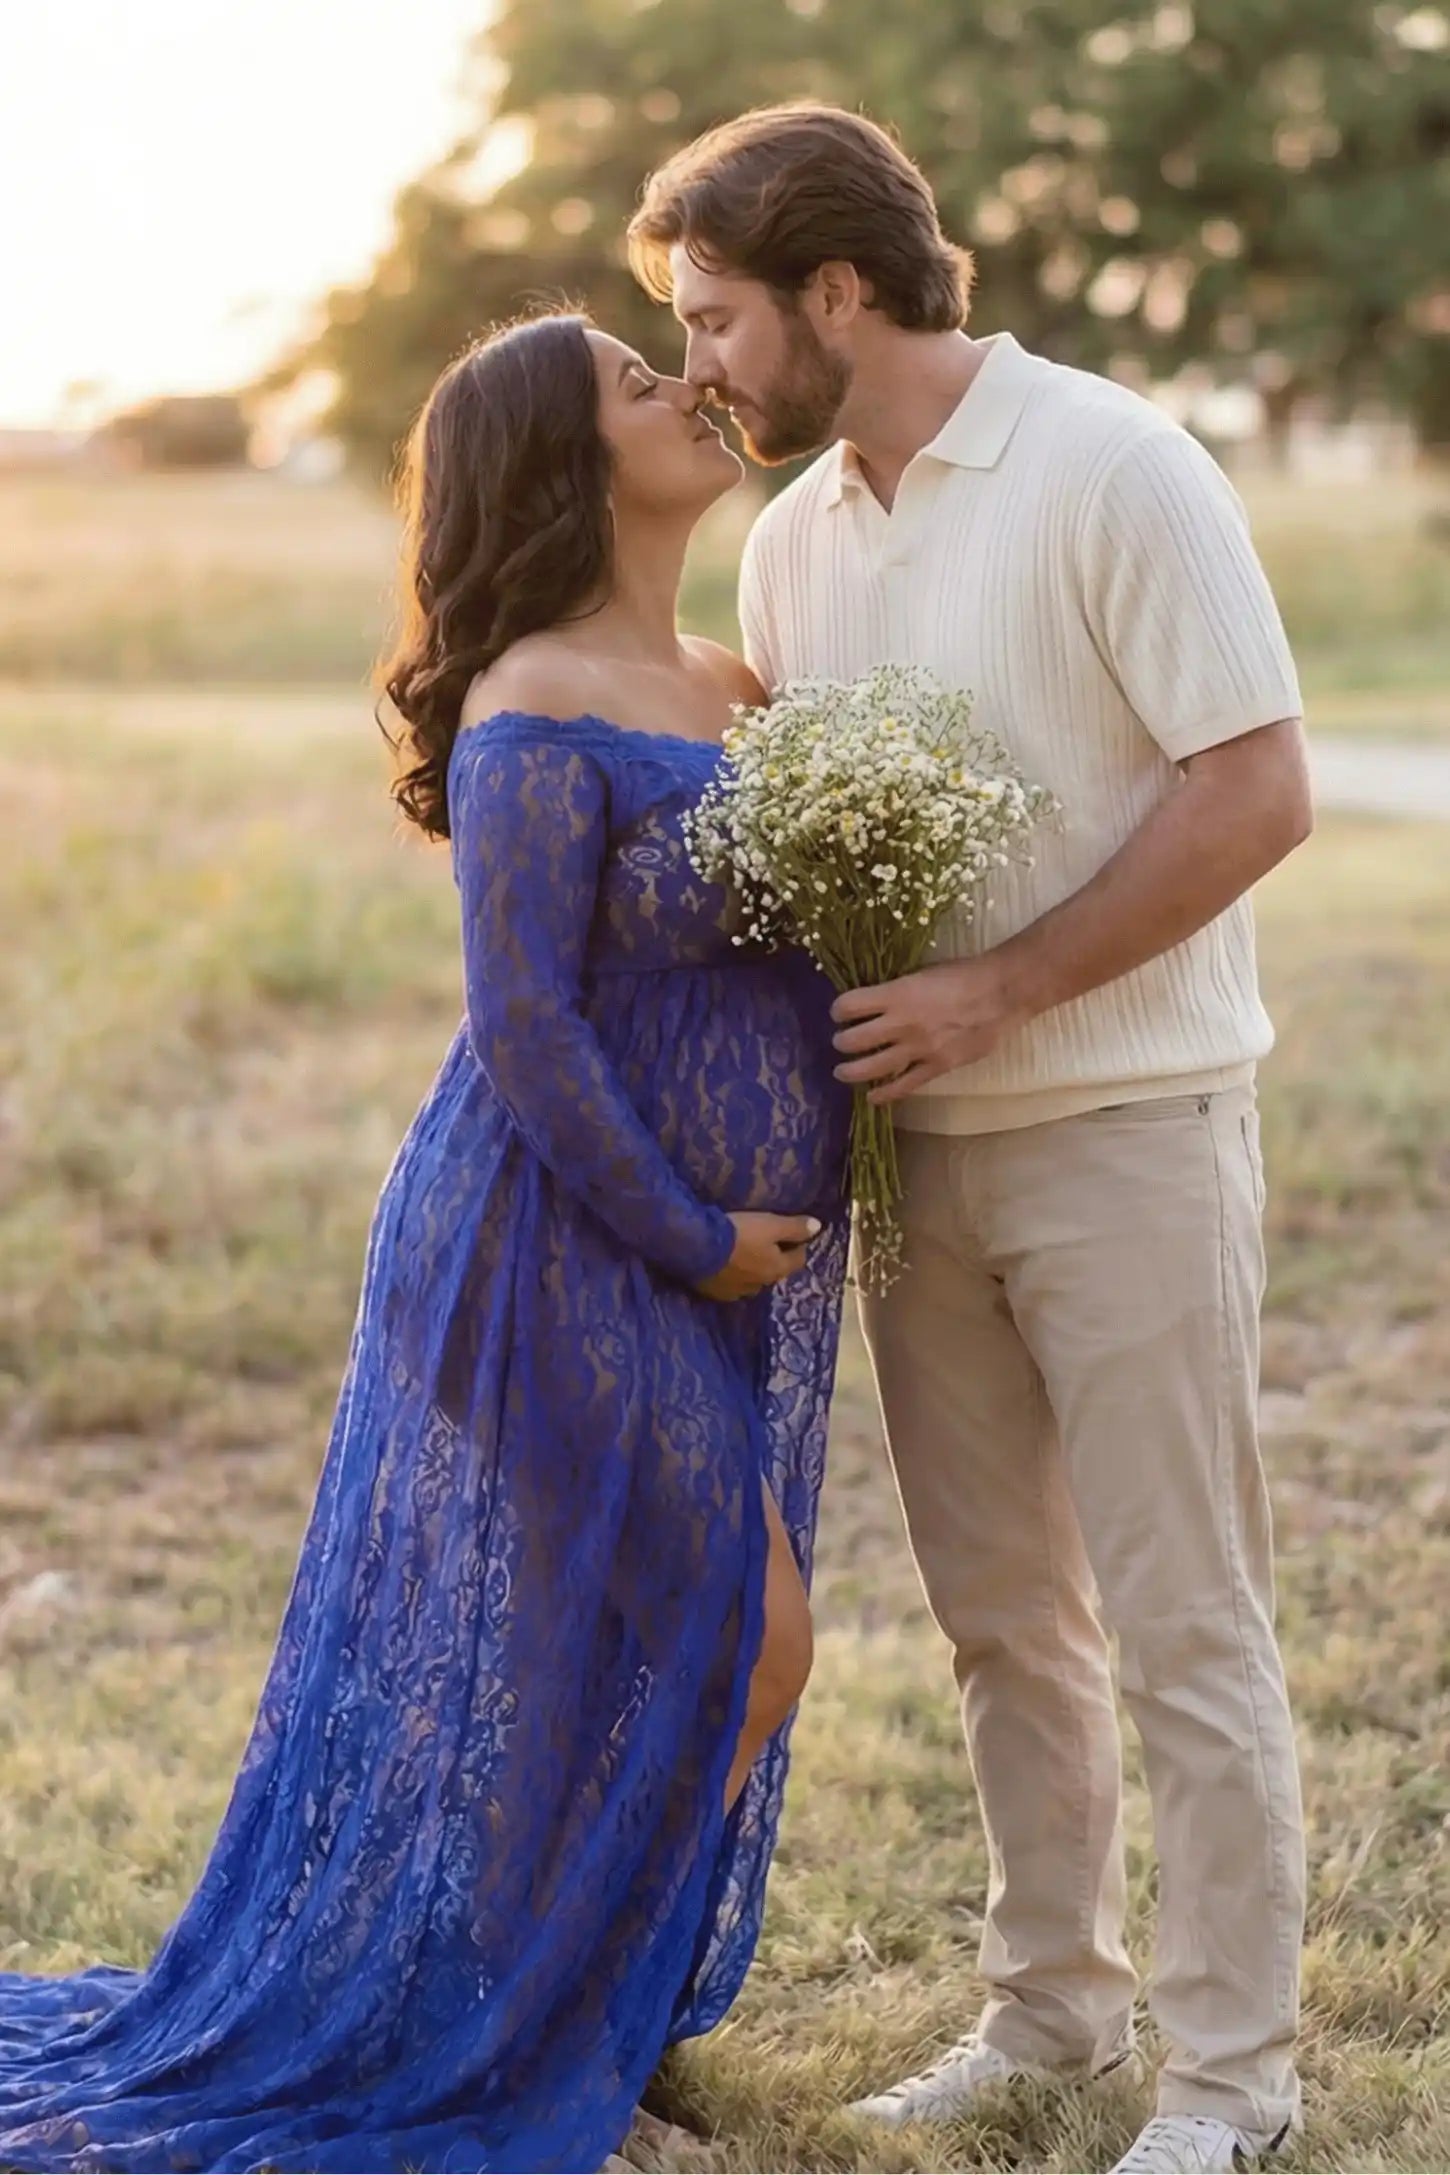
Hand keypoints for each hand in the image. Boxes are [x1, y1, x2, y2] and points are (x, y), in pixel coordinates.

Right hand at [696, 1211, 821, 1300]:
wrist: (697, 1249)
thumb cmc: (738, 1233)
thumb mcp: (769, 1224)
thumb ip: (794, 1227)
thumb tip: (818, 1227)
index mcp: (777, 1268)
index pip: (798, 1260)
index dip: (799, 1246)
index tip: (794, 1235)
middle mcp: (761, 1285)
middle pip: (776, 1271)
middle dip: (776, 1259)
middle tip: (768, 1242)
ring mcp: (738, 1291)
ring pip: (754, 1280)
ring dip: (754, 1269)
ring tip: (745, 1254)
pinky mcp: (717, 1293)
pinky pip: (733, 1285)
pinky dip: (734, 1276)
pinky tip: (726, 1266)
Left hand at [832, 954, 1027, 1104]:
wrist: (1002, 992)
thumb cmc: (964, 975)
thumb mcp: (922, 973)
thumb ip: (897, 991)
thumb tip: (876, 1002)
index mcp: (896, 994)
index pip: (849, 1005)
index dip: (838, 1010)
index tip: (839, 1014)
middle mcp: (901, 1023)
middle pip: (853, 1040)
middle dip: (840, 1043)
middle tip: (840, 1043)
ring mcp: (918, 1048)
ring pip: (871, 1068)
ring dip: (850, 1072)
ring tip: (842, 1072)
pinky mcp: (936, 1067)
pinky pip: (903, 1086)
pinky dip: (883, 1094)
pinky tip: (872, 1097)